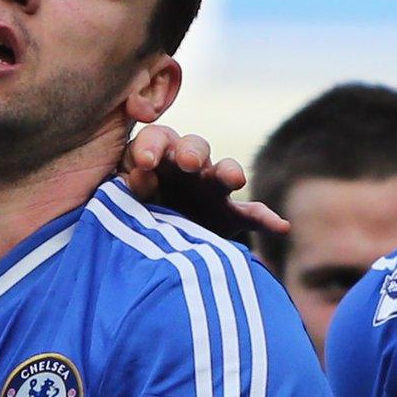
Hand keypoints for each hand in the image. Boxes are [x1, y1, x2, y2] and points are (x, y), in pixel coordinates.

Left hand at [121, 124, 286, 238]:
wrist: (142, 256)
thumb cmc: (124, 219)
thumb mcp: (117, 199)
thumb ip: (128, 185)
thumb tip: (137, 177)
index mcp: (155, 160)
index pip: (157, 140)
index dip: (152, 146)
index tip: (145, 163)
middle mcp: (185, 171)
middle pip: (194, 148)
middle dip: (191, 152)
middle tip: (187, 162)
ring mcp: (210, 193)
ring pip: (223, 173)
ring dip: (228, 172)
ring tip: (232, 180)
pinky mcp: (228, 217)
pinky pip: (251, 215)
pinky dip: (266, 219)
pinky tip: (280, 225)